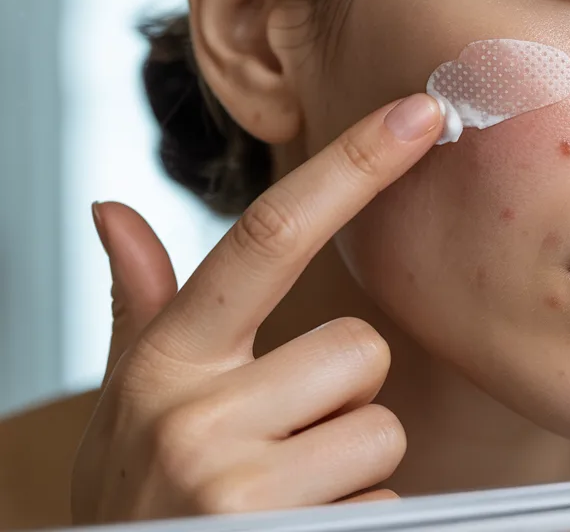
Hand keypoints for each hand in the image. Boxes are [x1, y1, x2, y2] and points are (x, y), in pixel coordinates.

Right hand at [71, 93, 444, 522]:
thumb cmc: (136, 500)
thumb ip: (139, 307)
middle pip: (360, 350)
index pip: (270, 235)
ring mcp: (238, 488)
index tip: (422, 112)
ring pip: (383, 429)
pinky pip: (388, 505)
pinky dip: (359, 520)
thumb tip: (113, 211)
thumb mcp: (126, 404)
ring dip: (354, 464)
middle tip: (285, 442)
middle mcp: (197, 415)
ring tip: (287, 494)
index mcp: (170, 360)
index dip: (353, 166)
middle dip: (344, 396)